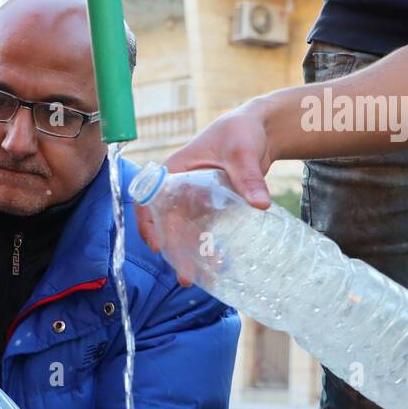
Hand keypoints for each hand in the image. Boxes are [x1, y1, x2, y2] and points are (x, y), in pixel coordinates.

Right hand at [134, 105, 274, 263]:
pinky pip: (205, 229)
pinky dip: (208, 246)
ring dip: (191, 253)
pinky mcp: (212, 205)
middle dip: (174, 250)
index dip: (147, 224)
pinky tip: (218, 263)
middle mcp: (180, 188)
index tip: (158, 247)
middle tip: (185, 276)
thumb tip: (260, 205)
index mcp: (174, 171)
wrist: (260, 130)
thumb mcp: (242, 153)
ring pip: (185, 230)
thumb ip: (249, 178)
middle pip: (167, 223)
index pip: (148, 199)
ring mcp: (196, 198)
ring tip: (201, 278)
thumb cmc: (241, 132)